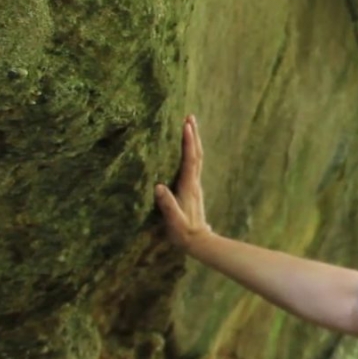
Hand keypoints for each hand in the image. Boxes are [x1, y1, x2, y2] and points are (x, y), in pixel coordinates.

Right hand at [155, 115, 212, 248]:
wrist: (199, 242)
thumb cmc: (183, 233)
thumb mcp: (173, 221)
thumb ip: (167, 205)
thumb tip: (158, 187)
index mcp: (188, 187)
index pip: (189, 160)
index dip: (188, 142)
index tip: (186, 125)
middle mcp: (194, 183)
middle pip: (196, 154)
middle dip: (193, 135)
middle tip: (190, 116)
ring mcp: (195, 186)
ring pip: (196, 158)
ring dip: (194, 141)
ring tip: (189, 125)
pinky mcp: (193, 189)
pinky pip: (193, 165)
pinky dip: (191, 152)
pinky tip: (188, 148)